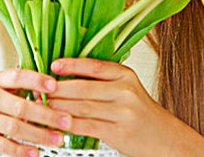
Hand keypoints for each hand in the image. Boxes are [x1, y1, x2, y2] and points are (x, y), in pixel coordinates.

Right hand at [0, 68, 72, 156]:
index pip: (17, 77)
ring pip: (16, 127)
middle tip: (67, 121)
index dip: (36, 80)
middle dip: (47, 115)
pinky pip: (5, 145)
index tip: (55, 86)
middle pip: (21, 106)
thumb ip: (21, 91)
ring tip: (58, 139)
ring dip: (40, 134)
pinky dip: (22, 150)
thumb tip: (54, 94)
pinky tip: (37, 152)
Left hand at [47, 58, 187, 156]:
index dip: (71, 65)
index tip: (52, 65)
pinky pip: (87, 126)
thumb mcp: (126, 87)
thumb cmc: (139, 112)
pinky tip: (56, 123)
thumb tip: (64, 75)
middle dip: (57, 90)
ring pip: (82, 108)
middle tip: (40, 89)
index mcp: (125, 75)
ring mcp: (123, 112)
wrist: (163, 137)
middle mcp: (125, 91)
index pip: (94, 66)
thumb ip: (102, 80)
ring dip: (58, 107)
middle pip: (83, 88)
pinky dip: (68, 125)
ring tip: (42, 106)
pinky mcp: (118, 132)